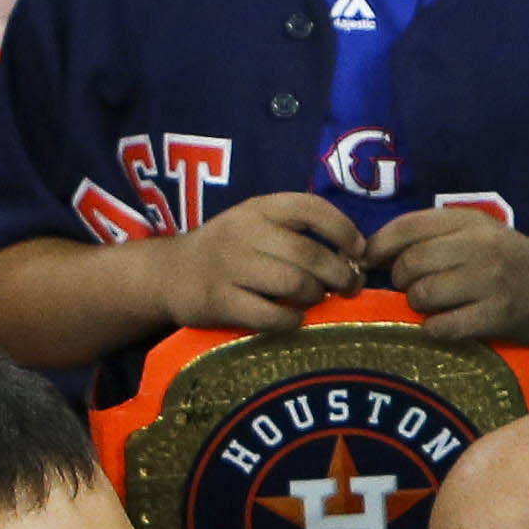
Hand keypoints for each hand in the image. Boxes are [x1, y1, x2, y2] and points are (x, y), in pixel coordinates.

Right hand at [166, 192, 367, 330]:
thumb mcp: (257, 225)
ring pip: (293, 283)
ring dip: (314, 296)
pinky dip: (290, 320)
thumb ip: (298, 234)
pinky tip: (292, 319)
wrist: (170, 273)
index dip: (343, 229)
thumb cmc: (229, 251)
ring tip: (314, 300)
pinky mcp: (220, 300)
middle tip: (348, 287)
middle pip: (309, 253)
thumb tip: (355, 259)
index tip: (358, 251)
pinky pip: (270, 315)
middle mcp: (245, 231)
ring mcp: (230, 266)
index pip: (311, 208)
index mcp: (260, 208)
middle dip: (338, 274)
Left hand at [367, 202, 528, 343]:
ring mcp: (490, 282)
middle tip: (415, 289)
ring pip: (423, 296)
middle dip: (403, 281)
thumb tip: (370, 253)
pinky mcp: (497, 316)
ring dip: (418, 306)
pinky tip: (445, 326)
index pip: (407, 227)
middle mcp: (480, 247)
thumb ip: (431, 236)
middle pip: (411, 264)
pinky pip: (443, 327)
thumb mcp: (477, 233)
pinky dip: (435, 330)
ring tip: (434, 306)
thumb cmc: (509, 262)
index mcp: (470, 221)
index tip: (371, 263)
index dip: (379, 247)